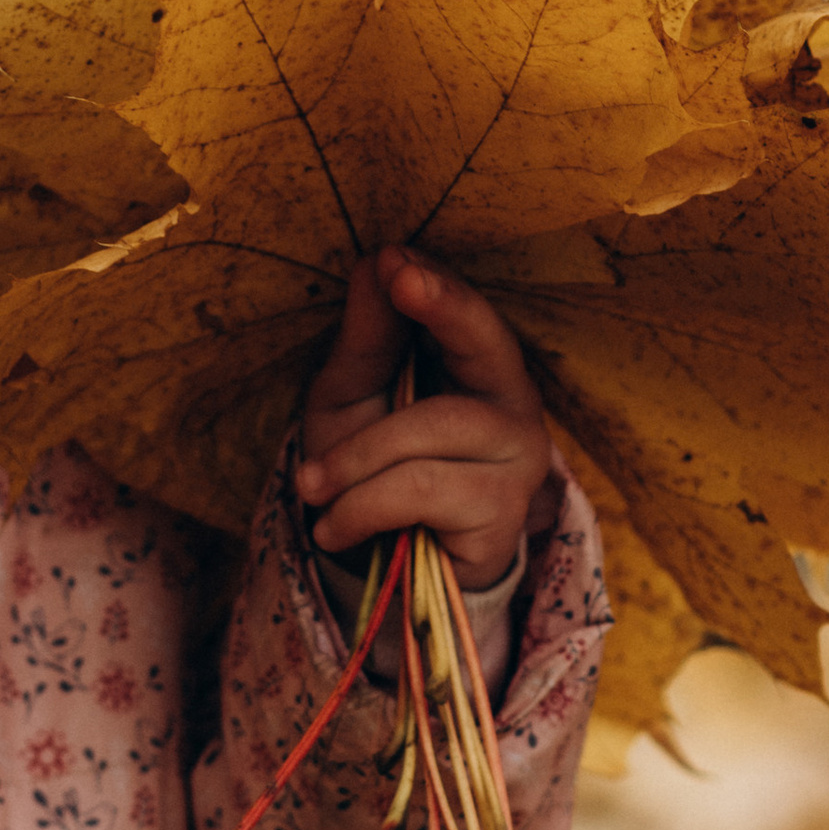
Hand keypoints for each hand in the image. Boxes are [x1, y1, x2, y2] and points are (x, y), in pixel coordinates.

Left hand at [295, 249, 550, 593]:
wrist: (378, 573)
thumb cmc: (368, 471)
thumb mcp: (352, 398)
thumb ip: (368, 338)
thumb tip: (379, 260)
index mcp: (478, 371)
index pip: (470, 316)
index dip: (440, 285)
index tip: (396, 256)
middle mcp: (513, 409)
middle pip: (484, 345)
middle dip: (442, 306)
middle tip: (398, 277)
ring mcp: (516, 463)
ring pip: (431, 427)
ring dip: (355, 457)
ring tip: (312, 487)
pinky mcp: (502, 518)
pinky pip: (420, 490)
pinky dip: (361, 506)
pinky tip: (336, 528)